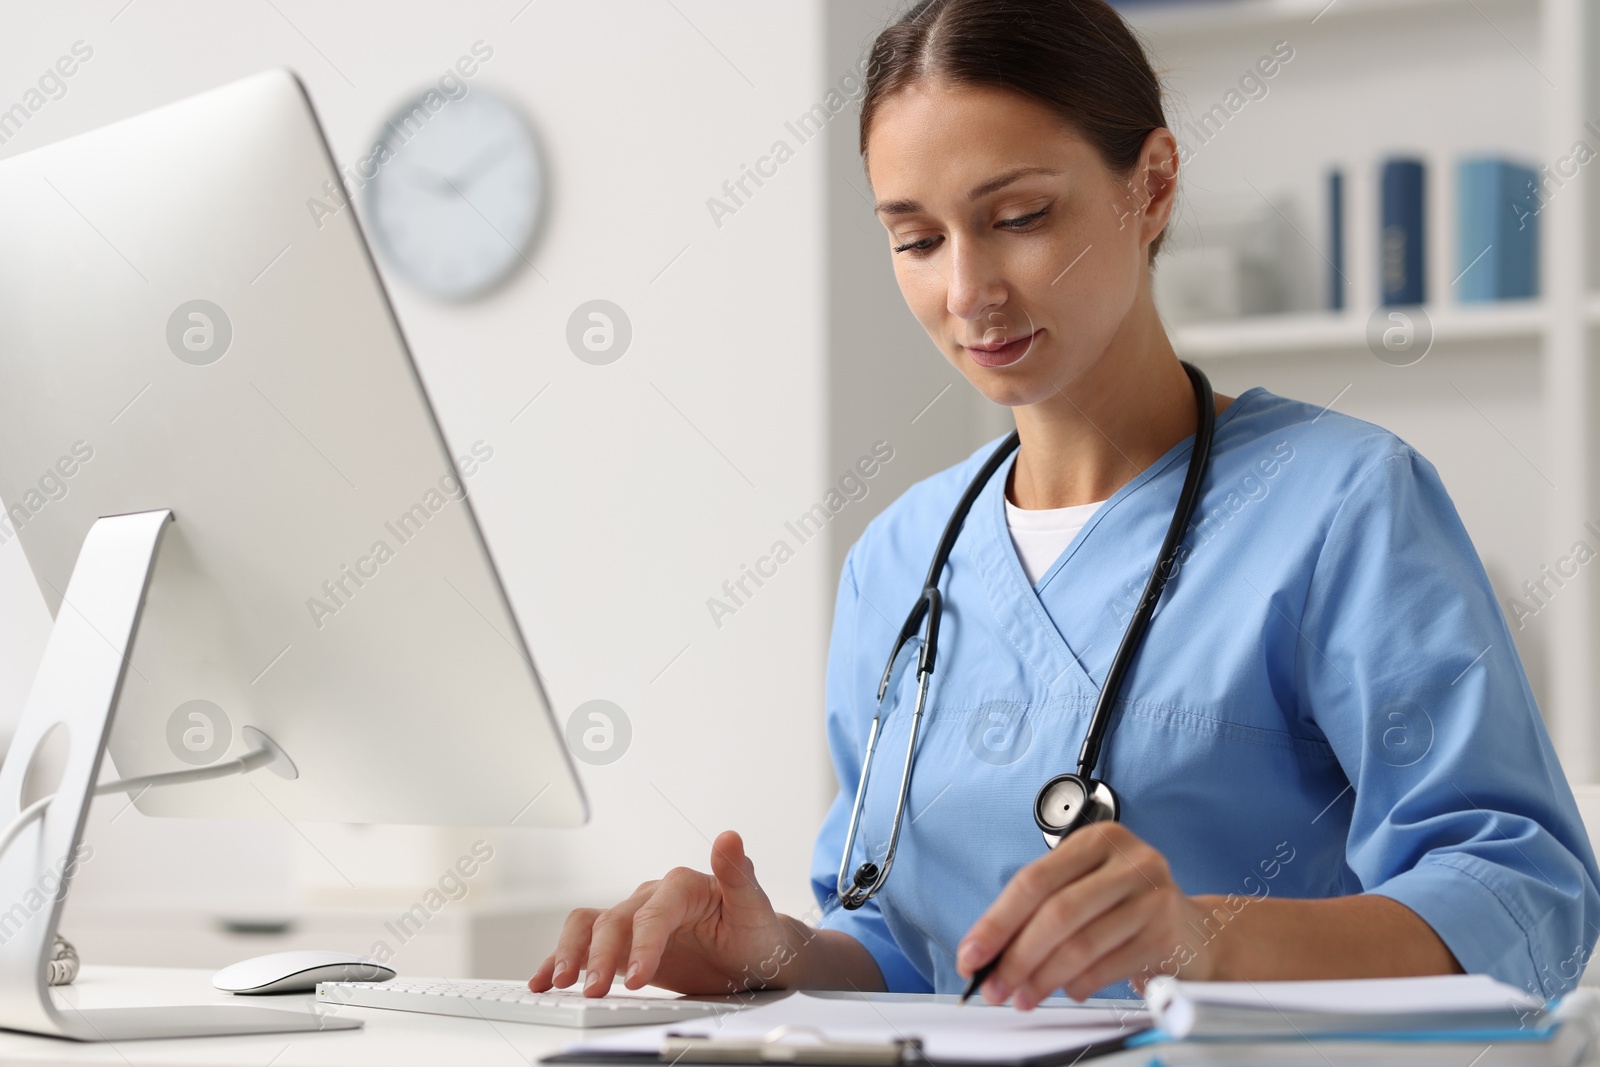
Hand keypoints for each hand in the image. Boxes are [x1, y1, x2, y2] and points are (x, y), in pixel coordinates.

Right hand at [529, 830, 797, 996]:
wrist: (754, 955)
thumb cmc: (756, 930)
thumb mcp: (755, 907)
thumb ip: (738, 873)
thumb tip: (729, 836)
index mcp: (682, 886)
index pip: (654, 913)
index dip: (644, 944)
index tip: (639, 979)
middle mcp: (653, 898)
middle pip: (615, 921)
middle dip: (600, 956)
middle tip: (593, 990)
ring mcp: (635, 921)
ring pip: (590, 927)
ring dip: (571, 953)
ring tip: (560, 983)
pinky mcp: (625, 945)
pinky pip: (585, 944)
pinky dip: (561, 958)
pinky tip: (546, 978)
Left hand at [956, 822, 1216, 1007]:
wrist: (1193, 930)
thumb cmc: (1125, 906)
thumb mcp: (1084, 889)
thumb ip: (1038, 911)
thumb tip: (985, 952)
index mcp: (1097, 839)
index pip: (1034, 880)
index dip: (997, 921)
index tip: (971, 954)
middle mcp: (1129, 859)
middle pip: (1057, 912)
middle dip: (1017, 957)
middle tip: (994, 987)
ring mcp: (1153, 895)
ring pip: (1081, 943)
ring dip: (1043, 978)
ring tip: (1023, 996)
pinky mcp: (1167, 933)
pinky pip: (1109, 966)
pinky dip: (1080, 984)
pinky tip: (1068, 990)